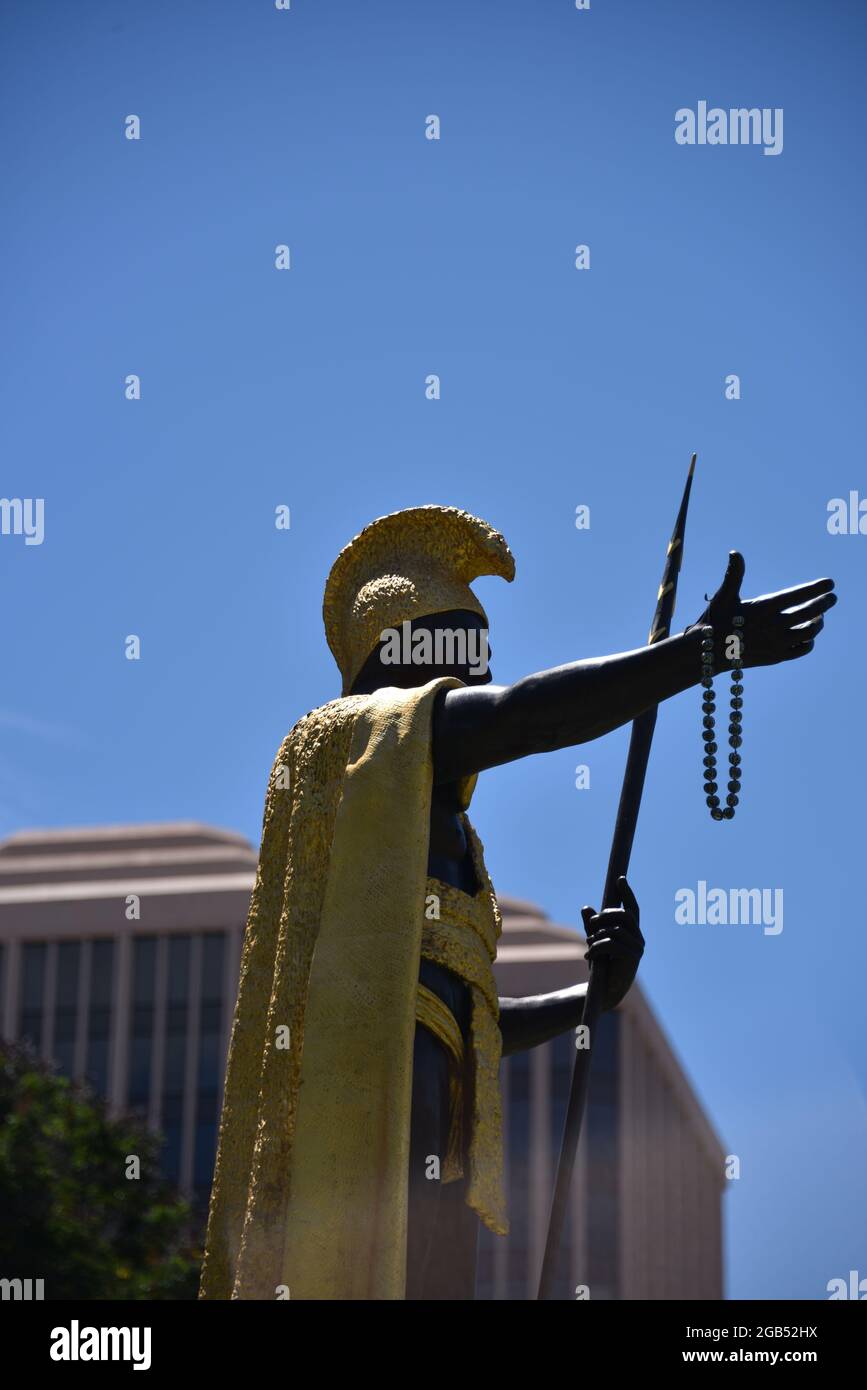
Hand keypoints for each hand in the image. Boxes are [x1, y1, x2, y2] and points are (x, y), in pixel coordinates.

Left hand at [581, 876, 643, 1011]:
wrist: (602, 990)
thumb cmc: (601, 966)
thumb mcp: (594, 941)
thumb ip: (591, 926)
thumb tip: (586, 907)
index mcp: (631, 932)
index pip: (632, 908)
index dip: (627, 893)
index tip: (620, 880)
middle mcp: (638, 938)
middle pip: (624, 915)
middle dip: (605, 916)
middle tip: (591, 924)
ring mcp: (637, 948)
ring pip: (615, 930)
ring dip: (597, 935)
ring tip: (589, 945)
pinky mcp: (632, 959)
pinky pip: (612, 943)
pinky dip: (596, 947)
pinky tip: (588, 955)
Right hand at [687, 551, 836, 670]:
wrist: (706, 653)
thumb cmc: (715, 620)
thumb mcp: (724, 596)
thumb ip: (734, 574)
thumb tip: (735, 552)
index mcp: (764, 608)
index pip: (798, 595)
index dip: (816, 588)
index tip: (830, 583)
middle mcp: (774, 626)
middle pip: (810, 613)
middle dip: (824, 603)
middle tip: (831, 598)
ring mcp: (777, 643)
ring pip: (809, 632)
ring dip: (817, 623)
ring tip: (818, 615)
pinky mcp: (776, 657)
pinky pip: (802, 649)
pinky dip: (809, 641)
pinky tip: (807, 634)